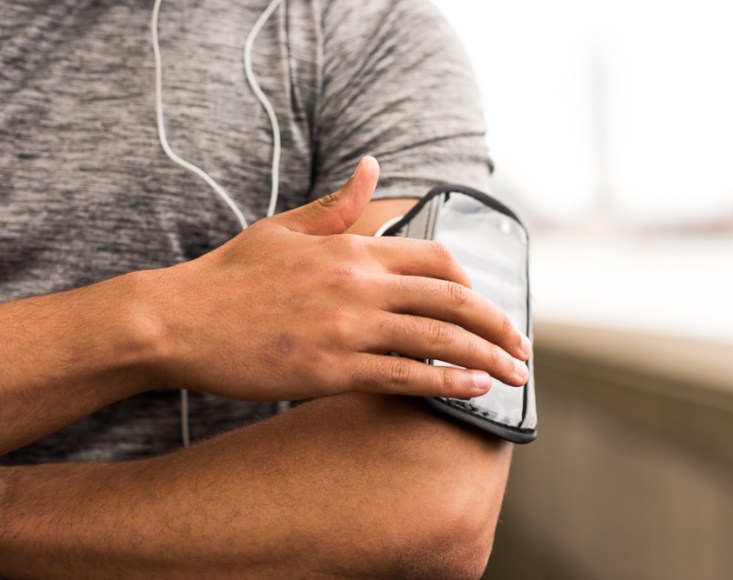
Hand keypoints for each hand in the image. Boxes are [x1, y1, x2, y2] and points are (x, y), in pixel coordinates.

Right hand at [148, 156, 530, 401]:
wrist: (177, 320)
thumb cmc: (230, 276)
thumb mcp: (284, 227)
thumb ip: (337, 205)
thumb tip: (372, 168)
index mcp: (352, 249)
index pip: (437, 260)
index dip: (473, 283)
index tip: (485, 306)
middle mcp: (358, 285)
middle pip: (453, 301)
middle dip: (499, 325)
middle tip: (525, 346)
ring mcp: (346, 328)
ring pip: (438, 342)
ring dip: (486, 358)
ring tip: (514, 374)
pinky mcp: (329, 370)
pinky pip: (403, 378)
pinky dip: (445, 385)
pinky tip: (472, 391)